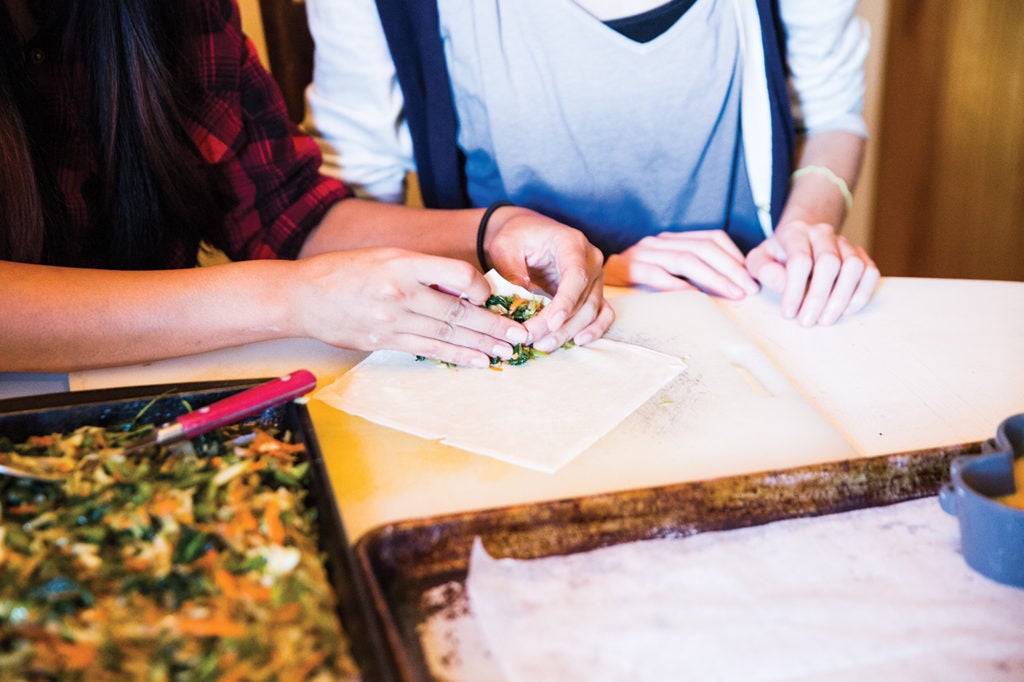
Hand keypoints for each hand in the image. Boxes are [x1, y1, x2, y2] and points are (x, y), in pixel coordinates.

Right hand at [291, 247, 537, 366]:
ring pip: (447, 334)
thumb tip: (465, 288)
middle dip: (493, 326)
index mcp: (403, 263)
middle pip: (458, 311)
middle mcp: (400, 292)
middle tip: (519, 335)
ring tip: (506, 352)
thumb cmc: (347, 271)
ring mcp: (392, 320)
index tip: (491, 295)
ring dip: (480, 346)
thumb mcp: (387, 256)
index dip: (480, 286)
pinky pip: (428, 350)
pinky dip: (455, 356)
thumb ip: (424, 270)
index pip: (457, 275)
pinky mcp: (385, 342)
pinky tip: (477, 361)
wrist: (303, 297)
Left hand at [482, 206, 613, 352]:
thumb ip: (511, 270)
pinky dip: (594, 329)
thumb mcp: (505, 247)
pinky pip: (603, 313)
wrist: (527, 234)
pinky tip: (577, 341)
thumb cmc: (517, 237)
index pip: (576, 276)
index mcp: (572, 244)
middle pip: (583, 299)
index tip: (551, 323)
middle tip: (531, 339)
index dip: (565, 302)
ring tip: (542, 345)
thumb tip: (521, 297)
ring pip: (592, 311)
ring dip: (568, 332)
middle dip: (558, 326)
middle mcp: (591, 260)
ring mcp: (596, 277)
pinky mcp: (594, 291)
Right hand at [604, 230, 760, 297]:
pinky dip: (679, 285)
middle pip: (703, 249)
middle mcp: (658, 242)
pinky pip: (657, 275)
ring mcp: (642, 253)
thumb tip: (730, 283)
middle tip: (748, 289)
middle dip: (731, 269)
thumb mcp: (663, 270)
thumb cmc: (631, 284)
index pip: (710, 237)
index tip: (750, 276)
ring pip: (686, 259)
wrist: (586, 280)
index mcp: (670, 239)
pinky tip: (697, 297)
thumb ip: (688, 272)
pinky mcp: (628, 268)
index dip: (734, 256)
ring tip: (731, 293)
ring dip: (714, 278)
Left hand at [745, 219, 879, 325]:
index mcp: (795, 232)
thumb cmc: (776, 256)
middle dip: (818, 297)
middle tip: (807, 322)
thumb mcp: (758, 260)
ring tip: (826, 320)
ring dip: (842, 297)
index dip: (794, 290)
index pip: (799, 260)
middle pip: (829, 263)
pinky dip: (861, 294)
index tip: (788, 314)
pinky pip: (870, 273)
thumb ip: (764, 271)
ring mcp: (844, 243)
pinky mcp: (860, 255)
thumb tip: (783, 286)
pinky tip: (845, 311)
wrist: (801, 238)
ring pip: (854, 266)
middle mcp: (822, 233)